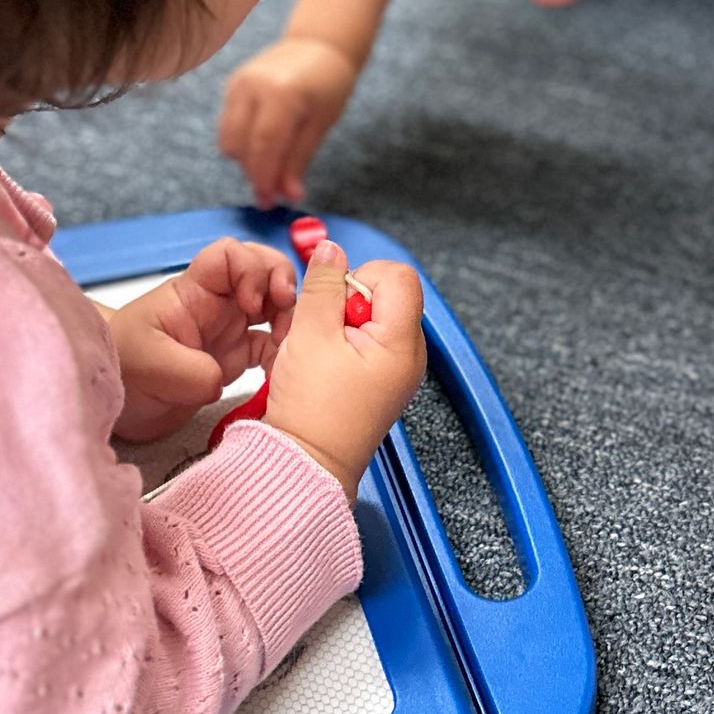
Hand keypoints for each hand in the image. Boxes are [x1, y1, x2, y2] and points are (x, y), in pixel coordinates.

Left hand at [108, 238, 297, 443]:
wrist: (116, 399)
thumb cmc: (124, 365)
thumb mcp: (151, 365)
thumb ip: (191, 372)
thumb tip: (222, 381)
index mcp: (194, 292)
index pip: (229, 255)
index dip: (251, 269)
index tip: (251, 305)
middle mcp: (217, 304)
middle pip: (262, 269)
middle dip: (283, 282)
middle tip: (286, 311)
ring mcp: (229, 329)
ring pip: (274, 304)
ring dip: (290, 316)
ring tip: (290, 342)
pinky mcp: (236, 357)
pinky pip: (272, 345)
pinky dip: (285, 352)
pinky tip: (284, 368)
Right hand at [219, 35, 359, 207]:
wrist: (317, 45)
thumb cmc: (328, 84)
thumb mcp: (321, 123)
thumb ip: (299, 159)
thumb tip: (288, 195)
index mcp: (281, 94)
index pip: (263, 147)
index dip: (264, 179)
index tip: (268, 202)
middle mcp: (252, 86)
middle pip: (239, 146)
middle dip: (253, 174)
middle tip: (271, 193)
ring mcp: (238, 84)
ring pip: (227, 138)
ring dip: (245, 159)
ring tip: (270, 164)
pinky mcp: (231, 85)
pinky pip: (228, 124)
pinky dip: (241, 142)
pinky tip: (263, 144)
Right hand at [264, 241, 425, 499]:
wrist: (305, 464)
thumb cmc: (312, 412)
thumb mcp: (309, 335)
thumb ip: (322, 285)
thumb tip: (331, 249)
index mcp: (402, 342)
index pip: (397, 276)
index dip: (360, 277)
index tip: (333, 301)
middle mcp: (409, 355)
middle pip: (385, 294)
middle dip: (346, 301)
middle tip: (322, 331)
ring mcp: (396, 370)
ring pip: (371, 317)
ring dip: (340, 322)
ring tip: (319, 351)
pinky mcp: (380, 382)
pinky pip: (366, 342)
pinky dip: (341, 343)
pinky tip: (322, 364)